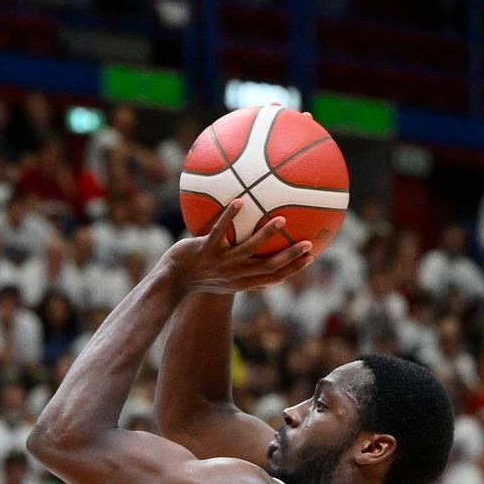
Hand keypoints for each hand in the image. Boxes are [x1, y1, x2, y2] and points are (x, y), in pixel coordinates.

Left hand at [161, 199, 313, 296]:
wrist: (172, 281)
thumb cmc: (197, 275)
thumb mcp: (222, 275)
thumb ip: (240, 263)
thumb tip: (254, 247)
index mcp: (242, 281)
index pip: (273, 278)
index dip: (293, 269)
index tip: (311, 257)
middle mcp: (235, 274)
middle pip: (268, 267)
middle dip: (290, 257)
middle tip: (308, 243)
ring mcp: (221, 263)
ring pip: (248, 250)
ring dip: (266, 236)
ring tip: (282, 220)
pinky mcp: (205, 251)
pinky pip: (219, 232)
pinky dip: (229, 217)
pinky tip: (239, 201)